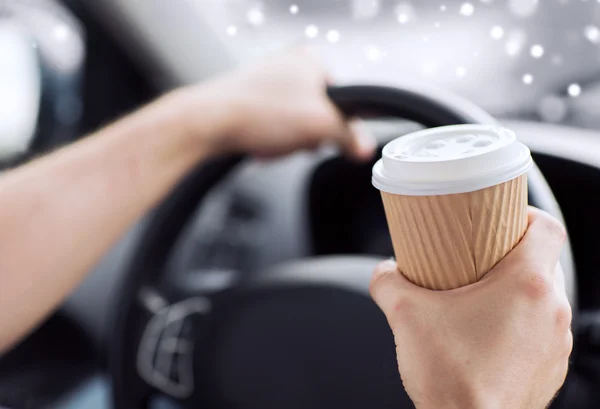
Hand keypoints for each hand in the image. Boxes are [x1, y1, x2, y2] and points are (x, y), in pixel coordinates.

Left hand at [176, 49, 375, 159]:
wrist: (207, 122)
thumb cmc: (257, 112)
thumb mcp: (319, 126)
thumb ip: (349, 136)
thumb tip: (364, 146)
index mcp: (311, 61)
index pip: (344, 99)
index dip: (339, 126)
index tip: (330, 140)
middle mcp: (289, 67)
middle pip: (318, 114)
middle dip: (307, 136)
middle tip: (295, 142)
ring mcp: (268, 82)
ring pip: (294, 123)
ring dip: (287, 141)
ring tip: (272, 143)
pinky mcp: (251, 100)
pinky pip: (273, 126)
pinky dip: (270, 140)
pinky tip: (260, 145)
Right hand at [370, 207, 571, 408]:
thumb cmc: (451, 378)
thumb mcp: (405, 315)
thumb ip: (388, 281)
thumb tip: (384, 272)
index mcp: (526, 286)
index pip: (548, 228)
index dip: (529, 214)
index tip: (506, 216)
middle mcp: (551, 311)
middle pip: (544, 261)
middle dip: (514, 253)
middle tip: (481, 255)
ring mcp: (555, 343)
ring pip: (545, 297)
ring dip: (518, 290)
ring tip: (482, 296)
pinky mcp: (549, 368)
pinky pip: (542, 330)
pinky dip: (521, 322)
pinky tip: (487, 332)